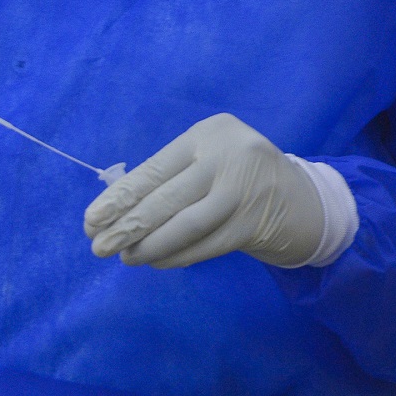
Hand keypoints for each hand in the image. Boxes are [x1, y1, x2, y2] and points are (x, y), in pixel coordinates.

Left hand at [84, 113, 324, 268]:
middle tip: (98, 247)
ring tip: (125, 258)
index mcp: (208, 134)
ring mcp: (243, 191)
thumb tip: (114, 208)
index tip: (91, 219)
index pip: (154, 169)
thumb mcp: (208, 161)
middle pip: (165, 198)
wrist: (304, 200)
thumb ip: (170, 177)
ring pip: (184, 225)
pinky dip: (175, 256)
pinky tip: (155, 261)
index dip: (119, 198)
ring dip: (149, 246)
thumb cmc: (238, 178)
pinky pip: (204, 245)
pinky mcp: (253, 223)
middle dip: (127, 226)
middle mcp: (226, 156)